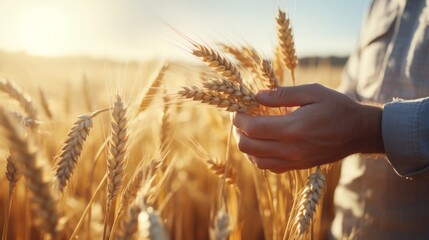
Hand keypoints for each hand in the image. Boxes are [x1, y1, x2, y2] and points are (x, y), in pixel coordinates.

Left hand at [232, 83, 383, 172]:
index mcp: (292, 129)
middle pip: (247, 146)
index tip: (238, 108)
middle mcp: (290, 150)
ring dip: (246, 144)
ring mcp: (293, 162)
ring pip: (255, 160)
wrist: (359, 132)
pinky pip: (268, 167)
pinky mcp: (297, 167)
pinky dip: (258, 156)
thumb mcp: (313, 92)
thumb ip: (282, 94)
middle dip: (238, 130)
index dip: (238, 118)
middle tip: (242, 117)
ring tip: (250, 129)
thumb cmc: (337, 108)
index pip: (251, 128)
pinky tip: (262, 143)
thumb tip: (257, 95)